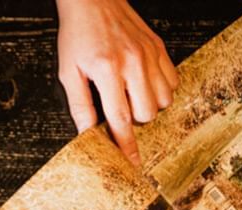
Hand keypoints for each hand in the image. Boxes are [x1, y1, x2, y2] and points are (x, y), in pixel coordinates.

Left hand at [56, 0, 177, 163]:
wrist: (93, 0)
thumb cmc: (78, 34)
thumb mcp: (68, 71)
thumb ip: (79, 104)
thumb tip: (86, 134)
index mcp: (106, 70)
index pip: (120, 119)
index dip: (125, 145)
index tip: (131, 162)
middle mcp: (132, 62)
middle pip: (146, 113)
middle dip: (134, 119)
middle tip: (119, 106)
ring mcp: (149, 55)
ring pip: (163, 101)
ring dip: (148, 105)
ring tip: (131, 94)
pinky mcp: (160, 48)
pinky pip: (173, 82)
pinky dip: (161, 90)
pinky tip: (144, 83)